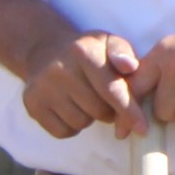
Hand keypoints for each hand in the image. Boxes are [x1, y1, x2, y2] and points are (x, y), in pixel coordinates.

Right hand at [21, 29, 142, 139]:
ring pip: (81, 122)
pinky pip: (63, 131)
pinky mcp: (32, 105)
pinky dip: (72, 126)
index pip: (111, 89)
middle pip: (98, 110)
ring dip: (90, 117)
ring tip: (85, 99)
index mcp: (83, 51)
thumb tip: (130, 67)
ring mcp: (42, 88)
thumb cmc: (88, 52)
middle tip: (105, 98)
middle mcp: (59, 69)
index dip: (129, 111)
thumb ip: (123, 53)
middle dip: (110, 110)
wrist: (45, 51)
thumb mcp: (108, 43)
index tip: (142, 129)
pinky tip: (71, 107)